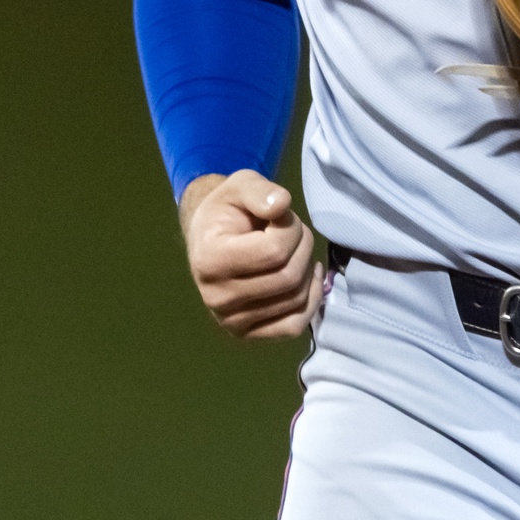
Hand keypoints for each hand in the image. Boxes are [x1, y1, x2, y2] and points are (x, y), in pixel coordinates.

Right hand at [179, 171, 324, 339]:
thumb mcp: (241, 186)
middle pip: (288, 277)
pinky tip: (306, 277)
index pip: (275, 251)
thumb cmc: (228, 211)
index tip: (282, 217)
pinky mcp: (246, 334)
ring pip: (295, 299)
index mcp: (210, 260)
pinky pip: (292, 326)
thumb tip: (281, 205)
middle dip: (304, 247)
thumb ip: (260, 191)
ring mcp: (230, 321)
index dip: (292, 229)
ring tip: (294, 250)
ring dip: (307, 269)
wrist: (209, 239)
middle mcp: (217, 298)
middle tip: (295, 232)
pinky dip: (309, 301)